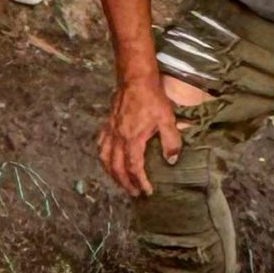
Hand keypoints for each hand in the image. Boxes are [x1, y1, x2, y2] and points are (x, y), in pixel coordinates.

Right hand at [98, 74, 184, 196]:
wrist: (135, 79)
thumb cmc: (152, 98)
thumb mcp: (167, 119)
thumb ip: (171, 141)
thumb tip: (172, 161)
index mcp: (132, 138)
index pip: (133, 167)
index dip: (140, 182)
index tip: (147, 192)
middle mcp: (117, 137)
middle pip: (116, 167)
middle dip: (125, 183)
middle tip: (134, 193)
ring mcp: (110, 130)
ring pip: (105, 158)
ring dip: (112, 173)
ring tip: (120, 182)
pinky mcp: (107, 124)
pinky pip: (101, 145)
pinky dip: (104, 157)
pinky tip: (109, 160)